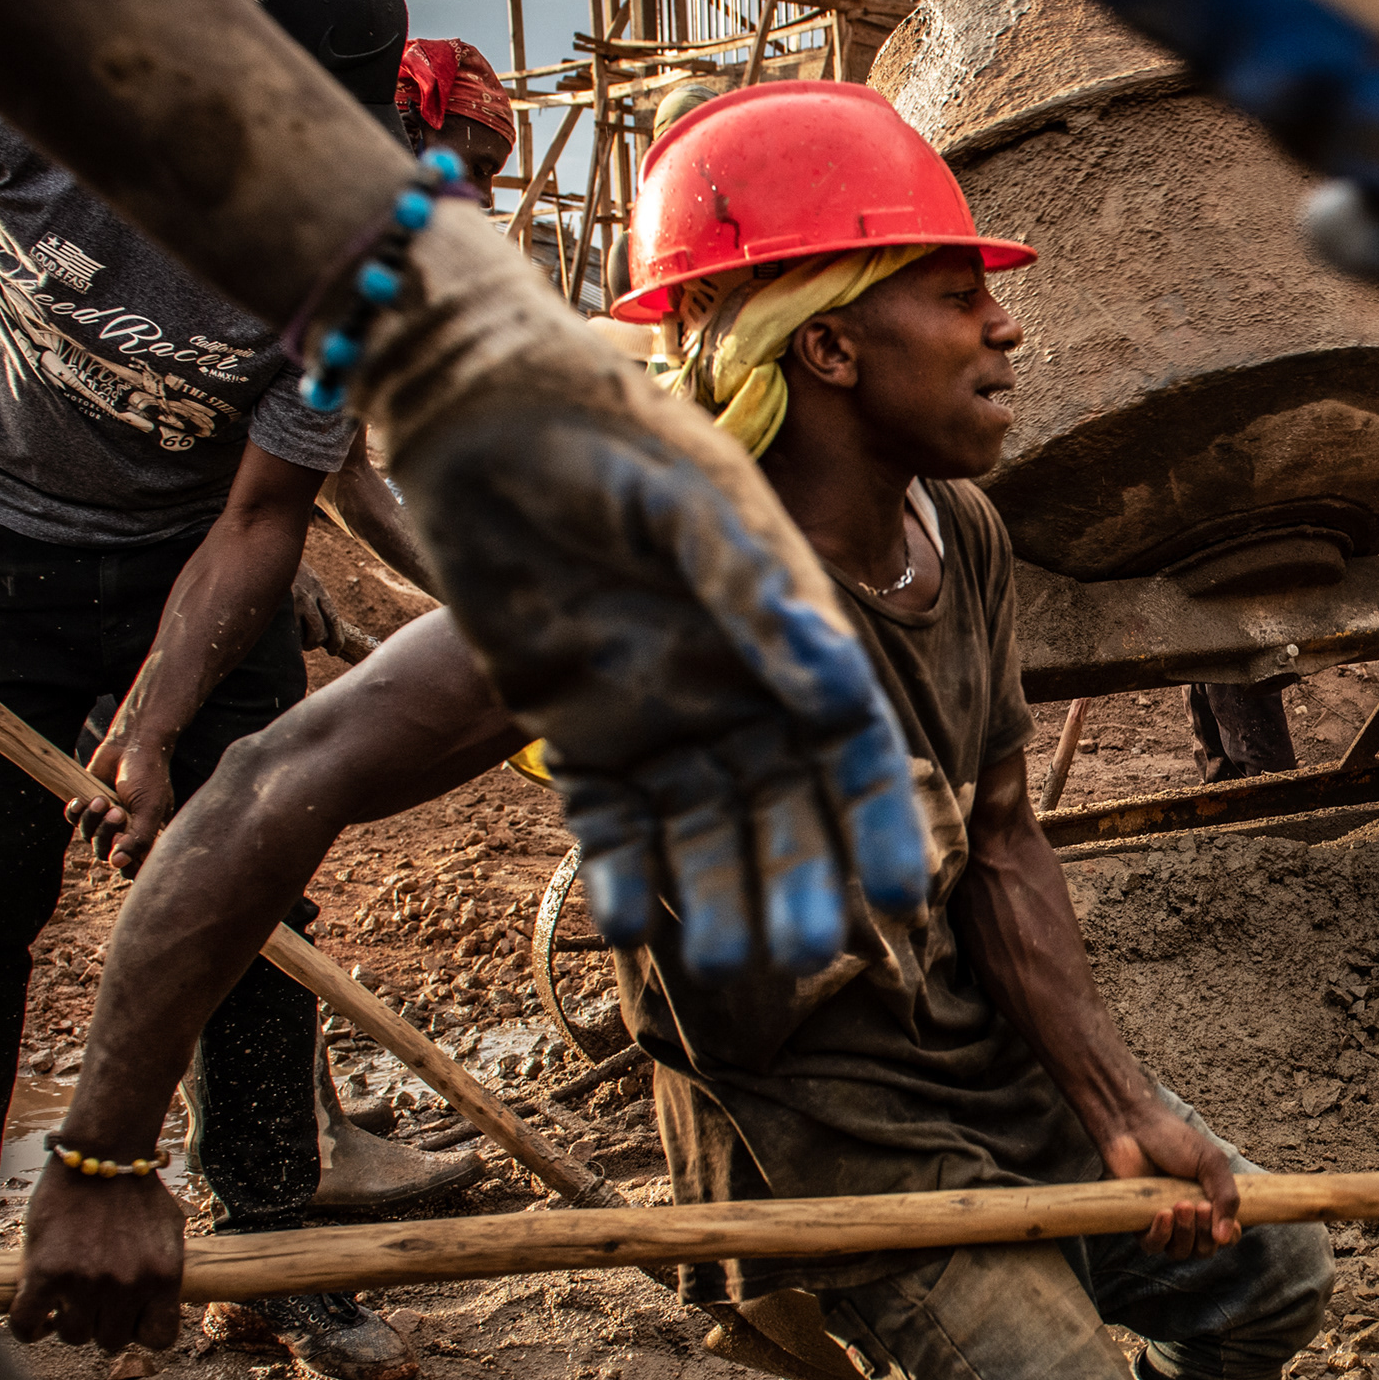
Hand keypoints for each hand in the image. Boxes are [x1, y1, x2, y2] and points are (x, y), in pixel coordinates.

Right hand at [10, 1160, 189, 1351]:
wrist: (99, 1153)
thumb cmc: (134, 1192)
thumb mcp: (168, 1232)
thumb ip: (163, 1272)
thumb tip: (154, 1306)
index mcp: (163, 1277)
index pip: (160, 1339)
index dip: (141, 1330)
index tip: (129, 1316)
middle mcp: (128, 1284)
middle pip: (111, 1340)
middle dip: (101, 1323)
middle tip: (91, 1300)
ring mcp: (87, 1281)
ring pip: (74, 1335)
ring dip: (66, 1323)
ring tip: (64, 1299)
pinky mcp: (46, 1273)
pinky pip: (27, 1323)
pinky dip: (28, 1327)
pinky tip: (35, 1314)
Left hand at [67, 727, 177, 876]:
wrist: (132, 744)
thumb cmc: (148, 776)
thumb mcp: (149, 809)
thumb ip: (138, 839)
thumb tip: (118, 865)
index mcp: (148, 837)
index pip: (134, 867)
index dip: (126, 862)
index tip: (125, 844)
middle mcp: (126, 832)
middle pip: (106, 854)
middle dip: (107, 834)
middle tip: (117, 811)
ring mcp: (106, 821)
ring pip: (89, 837)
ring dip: (92, 819)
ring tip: (101, 799)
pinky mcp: (89, 807)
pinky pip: (73, 821)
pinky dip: (75, 812)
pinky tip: (81, 799)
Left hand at [367, 210, 930, 979]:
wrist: (480, 416)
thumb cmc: (607, 436)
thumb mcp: (692, 503)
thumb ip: (756, 589)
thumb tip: (839, 682)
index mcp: (788, 636)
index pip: (853, 746)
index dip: (879, 822)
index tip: (897, 895)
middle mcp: (735, 690)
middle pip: (784, 811)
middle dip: (796, 883)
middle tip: (802, 952)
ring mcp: (658, 719)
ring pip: (702, 837)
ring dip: (714, 899)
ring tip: (721, 963)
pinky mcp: (577, 735)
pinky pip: (610, 827)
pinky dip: (619, 875)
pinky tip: (621, 918)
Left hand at [1102, 1102, 1242, 1254]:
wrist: (1135, 1128)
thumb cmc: (1175, 1141)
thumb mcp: (1211, 1164)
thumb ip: (1226, 1198)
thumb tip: (1226, 1237)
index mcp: (1211, 1203)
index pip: (1226, 1236)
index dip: (1229, 1235)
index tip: (1229, 1224)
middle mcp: (1189, 1218)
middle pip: (1204, 1250)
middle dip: (1205, 1234)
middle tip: (1201, 1207)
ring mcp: (1165, 1223)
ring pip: (1180, 1252)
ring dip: (1185, 1234)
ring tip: (1182, 1205)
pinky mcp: (1139, 1224)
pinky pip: (1153, 1246)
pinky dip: (1161, 1234)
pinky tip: (1163, 1213)